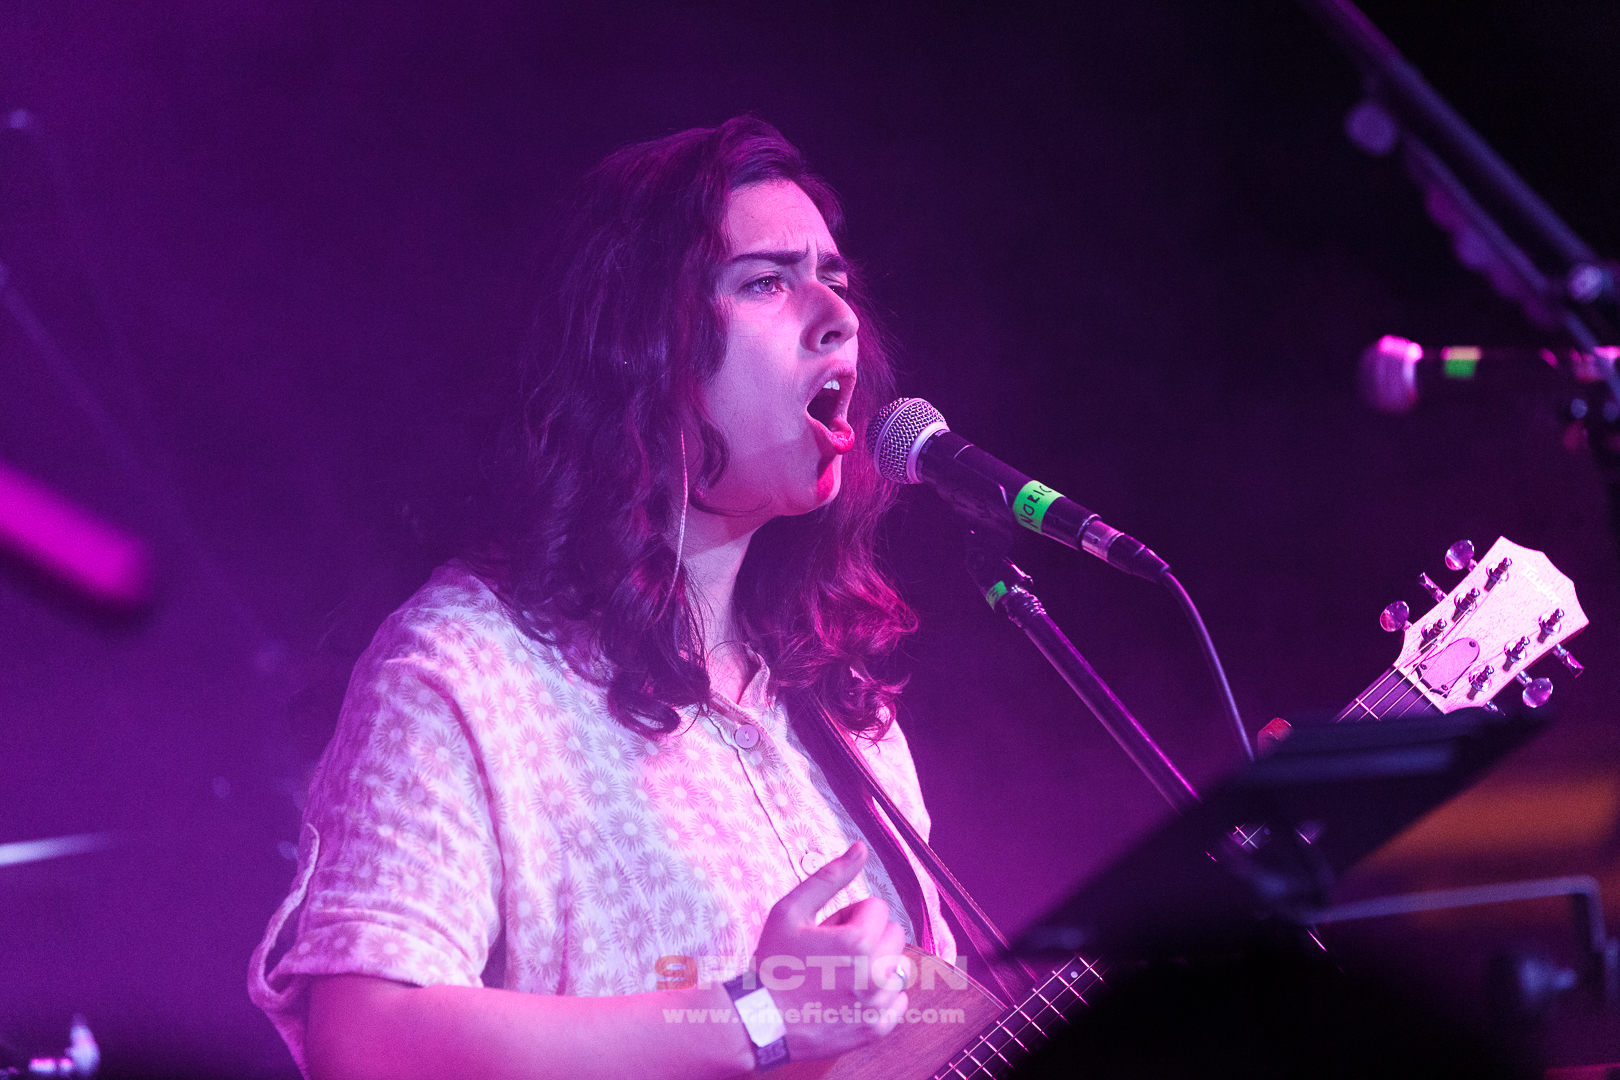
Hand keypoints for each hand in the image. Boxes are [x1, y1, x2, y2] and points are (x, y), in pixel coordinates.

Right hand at [752, 842, 909, 1061]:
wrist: (759, 1020)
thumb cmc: (773, 961)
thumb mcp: (791, 911)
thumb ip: (830, 877)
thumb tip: (861, 847)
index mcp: (857, 941)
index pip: (878, 909)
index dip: (851, 915)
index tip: (829, 930)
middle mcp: (875, 974)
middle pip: (893, 935)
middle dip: (869, 936)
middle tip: (834, 951)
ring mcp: (877, 1005)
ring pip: (898, 967)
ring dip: (877, 965)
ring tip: (843, 974)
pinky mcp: (876, 1029)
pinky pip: (899, 1001)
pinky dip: (882, 996)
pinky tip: (852, 996)